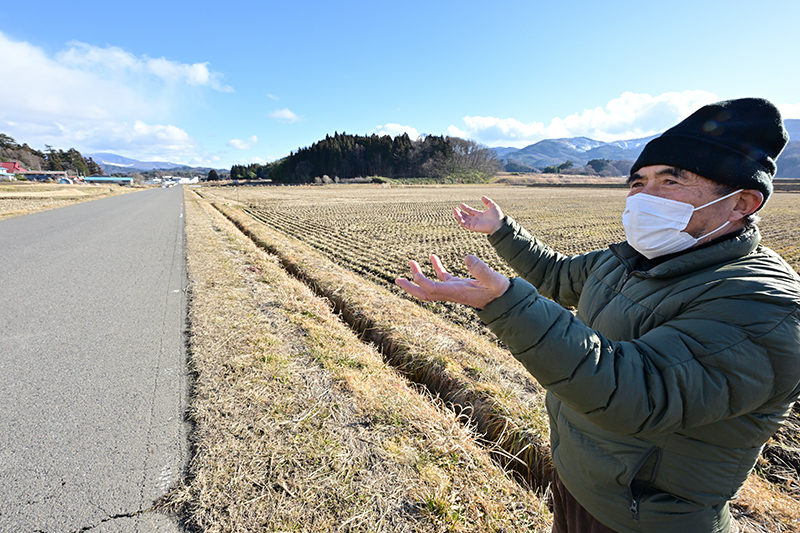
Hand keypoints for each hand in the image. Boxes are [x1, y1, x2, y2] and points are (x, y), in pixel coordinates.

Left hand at [395, 254, 509, 309]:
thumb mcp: (493, 279)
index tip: (414, 273)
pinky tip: (432, 256)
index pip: (433, 290)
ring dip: (419, 275)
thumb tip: (467, 257)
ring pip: (431, 285)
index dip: (422, 282)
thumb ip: (481, 269)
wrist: (505, 299)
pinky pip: (442, 277)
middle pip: (425, 294)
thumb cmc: (499, 290)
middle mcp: (451, 293)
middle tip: (397, 279)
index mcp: (456, 292)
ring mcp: (453, 289)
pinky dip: (435, 268)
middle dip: (410, 288)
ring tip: (410, 262)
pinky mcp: (458, 284)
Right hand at [454, 196, 503, 234]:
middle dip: (460, 212)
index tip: (461, 204)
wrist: (499, 225)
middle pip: (466, 216)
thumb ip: (488, 201)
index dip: (466, 208)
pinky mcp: (473, 227)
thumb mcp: (493, 206)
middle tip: (455, 208)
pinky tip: (457, 214)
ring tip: (454, 210)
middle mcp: (476, 220)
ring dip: (458, 215)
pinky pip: (464, 224)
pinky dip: (460, 219)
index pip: (471, 211)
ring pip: (464, 220)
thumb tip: (482, 196)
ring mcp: (474, 224)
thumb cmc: (498, 217)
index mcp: (480, 215)